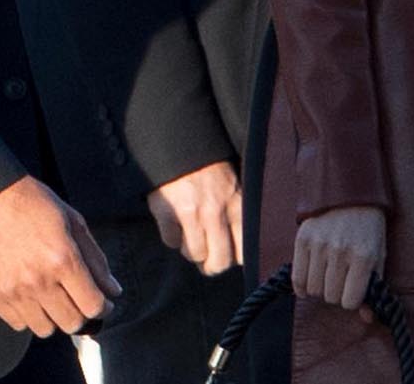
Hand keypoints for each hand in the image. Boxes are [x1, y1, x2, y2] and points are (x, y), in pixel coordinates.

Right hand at [0, 175, 119, 336]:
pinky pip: (18, 324)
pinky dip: (30, 316)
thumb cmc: (32, 204)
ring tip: (55, 299)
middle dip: (82, 315)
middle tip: (81, 301)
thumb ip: (96, 259)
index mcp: (63, 259)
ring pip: (45, 329)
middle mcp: (39, 281)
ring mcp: (13, 292)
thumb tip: (113, 290)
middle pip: (71, 323)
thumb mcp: (74, 222)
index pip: (92, 304)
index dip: (103, 307)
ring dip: (55, 318)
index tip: (104, 303)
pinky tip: (33, 298)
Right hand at [146, 159, 240, 276]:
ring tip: (192, 234)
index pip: (244, 250)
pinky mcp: (168, 214)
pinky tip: (176, 223)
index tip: (229, 255)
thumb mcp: (235, 188)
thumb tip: (240, 249)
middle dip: (211, 265)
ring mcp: (191, 214)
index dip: (235, 258)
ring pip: (194, 255)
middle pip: (219, 262)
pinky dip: (173, 237)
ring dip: (191, 250)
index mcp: (237, 206)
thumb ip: (238, 215)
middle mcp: (216, 212)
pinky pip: (171, 242)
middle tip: (207, 260)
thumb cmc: (212, 170)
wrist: (183, 148)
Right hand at [293, 203, 386, 311]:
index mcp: (364, 256)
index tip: (353, 290)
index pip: (350, 301)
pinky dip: (303, 286)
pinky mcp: (302, 240)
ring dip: (320, 287)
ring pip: (313, 290)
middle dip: (336, 293)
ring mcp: (319, 245)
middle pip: (330, 297)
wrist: (350, 193)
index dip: (352, 300)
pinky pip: (297, 279)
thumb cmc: (368, 228)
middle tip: (341, 278)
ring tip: (328, 273)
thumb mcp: (379, 253)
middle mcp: (341, 251)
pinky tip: (311, 279)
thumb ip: (374, 286)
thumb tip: (367, 317)